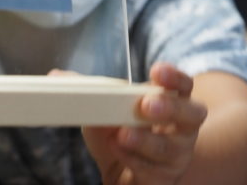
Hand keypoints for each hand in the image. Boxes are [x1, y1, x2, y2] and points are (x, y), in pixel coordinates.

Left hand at [82, 63, 206, 184]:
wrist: (122, 172)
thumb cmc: (120, 131)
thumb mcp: (103, 108)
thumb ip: (85, 90)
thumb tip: (55, 76)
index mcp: (170, 101)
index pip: (184, 86)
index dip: (175, 78)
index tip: (156, 71)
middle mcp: (181, 128)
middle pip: (191, 115)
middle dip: (169, 108)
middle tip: (145, 104)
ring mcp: (177, 155)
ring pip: (170, 148)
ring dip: (145, 140)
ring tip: (122, 134)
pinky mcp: (165, 178)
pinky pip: (154, 170)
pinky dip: (133, 159)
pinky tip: (117, 150)